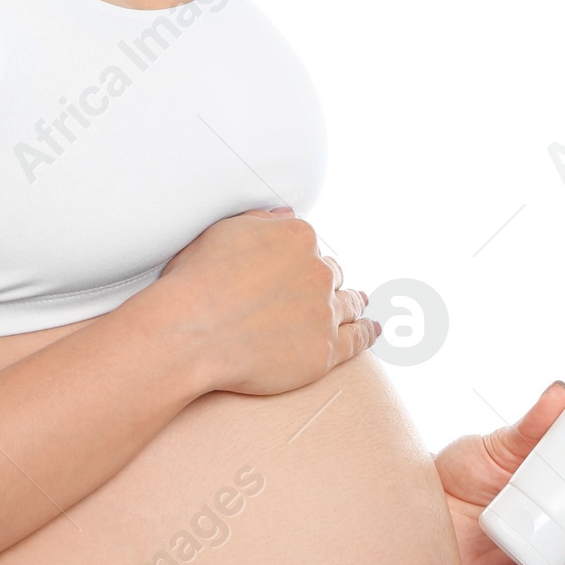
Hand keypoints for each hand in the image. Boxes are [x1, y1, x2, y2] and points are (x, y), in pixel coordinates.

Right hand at [156, 207, 377, 396]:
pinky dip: (368, 333)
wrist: (191, 332)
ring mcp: (325, 312)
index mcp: (297, 237)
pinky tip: (373, 331)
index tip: (295, 267)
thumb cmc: (196, 282)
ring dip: (355, 303)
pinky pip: (357, 340)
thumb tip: (287, 214)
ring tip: (361, 306)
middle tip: (325, 289)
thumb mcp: (223, 232)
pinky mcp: (325, 351)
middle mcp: (319, 270)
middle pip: (332, 274)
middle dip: (328, 280)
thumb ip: (262, 220)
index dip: (301, 258)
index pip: (309, 245)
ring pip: (349, 304)